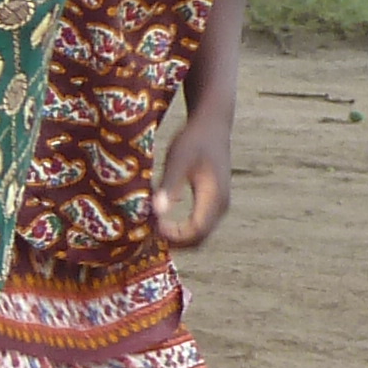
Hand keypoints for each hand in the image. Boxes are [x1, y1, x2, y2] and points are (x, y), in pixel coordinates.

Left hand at [153, 123, 231, 248]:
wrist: (212, 125)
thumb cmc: (193, 140)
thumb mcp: (177, 160)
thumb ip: (169, 186)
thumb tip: (158, 213)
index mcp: (214, 197)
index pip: (196, 232)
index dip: (173, 238)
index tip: (150, 230)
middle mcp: (221, 206)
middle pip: (199, 239)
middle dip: (174, 242)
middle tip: (147, 234)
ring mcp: (219, 205)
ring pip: (199, 234)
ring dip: (176, 237)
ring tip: (151, 228)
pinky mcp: (213, 202)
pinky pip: (199, 225)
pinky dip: (181, 229)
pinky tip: (160, 221)